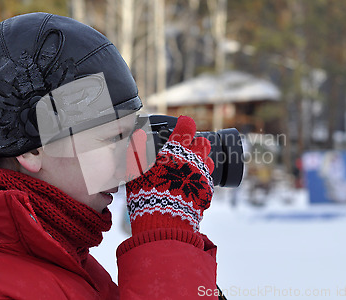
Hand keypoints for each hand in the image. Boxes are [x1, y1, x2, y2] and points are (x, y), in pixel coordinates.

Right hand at [125, 116, 213, 233]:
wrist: (164, 221)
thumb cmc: (147, 194)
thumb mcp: (135, 170)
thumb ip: (137, 152)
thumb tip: (137, 138)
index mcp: (176, 151)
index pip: (186, 127)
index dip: (185, 124)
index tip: (183, 123)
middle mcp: (193, 160)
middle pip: (203, 142)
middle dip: (196, 143)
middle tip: (186, 150)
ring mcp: (202, 176)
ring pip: (209, 160)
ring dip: (201, 161)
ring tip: (189, 169)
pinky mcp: (207, 191)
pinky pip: (207, 180)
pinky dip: (200, 180)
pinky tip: (190, 186)